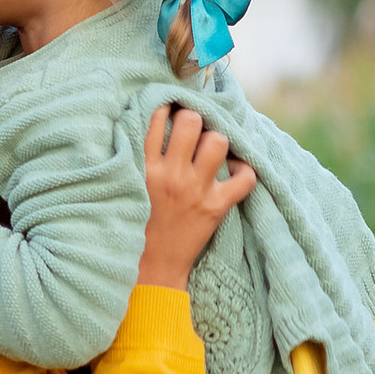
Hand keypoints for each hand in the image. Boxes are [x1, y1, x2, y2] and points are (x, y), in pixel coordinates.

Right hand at [136, 103, 255, 289]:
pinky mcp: (215, 207)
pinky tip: (236, 170)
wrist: (151, 267)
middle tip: (195, 130)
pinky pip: (244, 178)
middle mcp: (171, 174)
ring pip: (218, 141)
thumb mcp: (129, 186)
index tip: (174, 108)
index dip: (169, 106)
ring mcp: (195, 190)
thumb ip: (137, 158)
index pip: (156, 118)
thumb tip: (152, 122)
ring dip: (218, 141)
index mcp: (145, 168)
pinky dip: (246, 171)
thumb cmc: (137, 224)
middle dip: (195, 119)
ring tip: (213, 149)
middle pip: (192, 122)